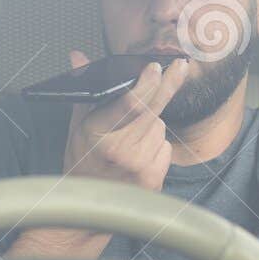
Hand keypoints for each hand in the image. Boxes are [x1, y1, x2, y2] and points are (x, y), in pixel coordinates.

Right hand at [61, 50, 189, 191]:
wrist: (90, 204)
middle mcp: (121, 151)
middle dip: (168, 84)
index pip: (130, 104)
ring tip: (131, 137)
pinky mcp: (154, 179)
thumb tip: (78, 55)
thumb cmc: (82, 161)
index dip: (147, 83)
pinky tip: (139, 153)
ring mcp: (139, 167)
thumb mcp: (77, 125)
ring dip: (152, 123)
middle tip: (181, 65)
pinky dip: (156, 144)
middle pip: (153, 110)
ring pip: (160, 126)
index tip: (156, 67)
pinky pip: (165, 146)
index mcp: (98, 135)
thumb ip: (85, 89)